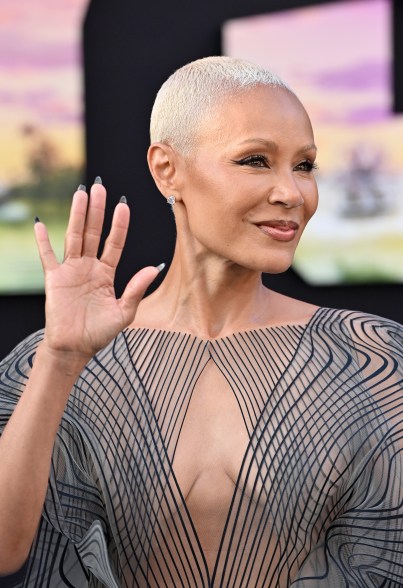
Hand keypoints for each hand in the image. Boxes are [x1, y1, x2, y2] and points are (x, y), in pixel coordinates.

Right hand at [34, 181, 159, 363]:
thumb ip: (137, 289)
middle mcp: (89, 267)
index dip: (119, 225)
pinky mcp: (54, 279)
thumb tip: (156, 267)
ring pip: (74, 237)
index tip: (124, 205)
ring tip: (81, 194)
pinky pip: (47, 256)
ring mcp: (71, 271)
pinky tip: (41, 223)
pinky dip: (43, 241)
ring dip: (77, 216)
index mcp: (106, 273)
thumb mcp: (125, 312)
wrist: (75, 349)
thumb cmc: (100, 333)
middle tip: (100, 187)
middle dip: (97, 211)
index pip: (114, 243)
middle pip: (93, 233)